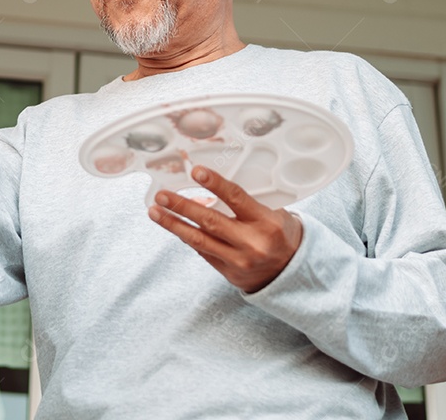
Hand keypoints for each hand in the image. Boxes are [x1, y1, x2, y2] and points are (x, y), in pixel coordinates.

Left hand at [147, 166, 302, 292]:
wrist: (291, 273)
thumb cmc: (279, 234)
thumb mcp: (273, 213)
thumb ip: (245, 203)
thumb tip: (206, 189)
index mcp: (266, 222)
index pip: (237, 198)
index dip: (215, 184)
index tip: (196, 172)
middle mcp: (252, 243)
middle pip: (210, 221)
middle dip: (182, 206)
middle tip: (161, 195)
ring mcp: (238, 260)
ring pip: (199, 240)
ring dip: (173, 224)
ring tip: (154, 211)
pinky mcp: (228, 272)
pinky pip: (201, 251)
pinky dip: (186, 236)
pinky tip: (172, 224)